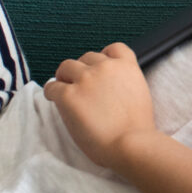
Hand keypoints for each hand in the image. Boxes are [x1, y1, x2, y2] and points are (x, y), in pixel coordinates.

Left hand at [44, 44, 157, 172]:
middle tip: (79, 85)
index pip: (114, 48)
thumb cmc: (137, 128)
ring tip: (64, 89)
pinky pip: (52, 87)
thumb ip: (125, 83)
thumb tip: (110, 88)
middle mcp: (106, 67)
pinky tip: (54, 100)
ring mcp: (86, 79)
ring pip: (66, 66)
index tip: (99, 68)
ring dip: (64, 77)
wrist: (130, 144)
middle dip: (83, 70)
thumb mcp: (140, 94)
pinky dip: (51, 92)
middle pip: (87, 57)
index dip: (104, 57)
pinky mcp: (69, 95)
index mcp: (127, 67)